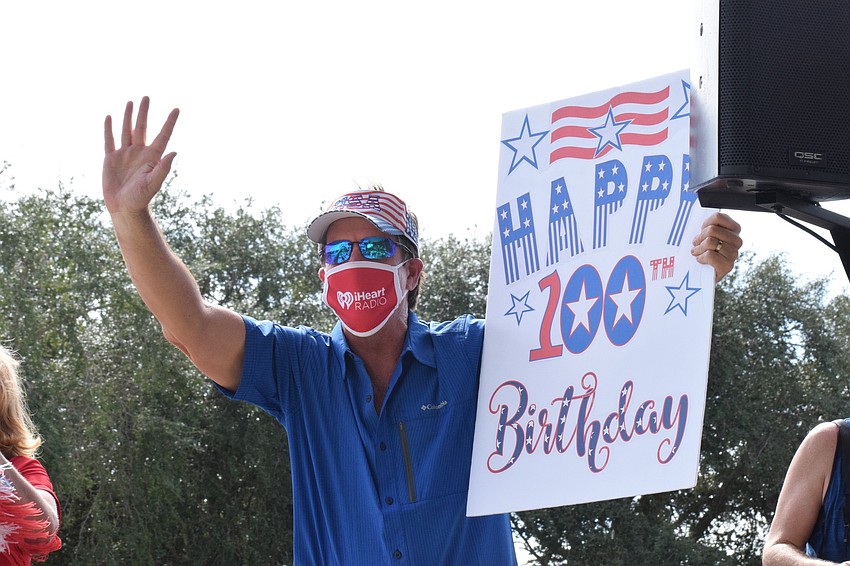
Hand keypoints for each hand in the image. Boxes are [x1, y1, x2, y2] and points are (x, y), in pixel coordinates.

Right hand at [103, 96, 179, 214]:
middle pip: (142, 127)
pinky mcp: (111, 159)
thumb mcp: (154, 183)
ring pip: (126, 130)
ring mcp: (125, 154)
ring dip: (128, 116)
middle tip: (147, 96)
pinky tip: (110, 117)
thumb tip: (174, 152)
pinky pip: (109, 140)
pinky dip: (109, 129)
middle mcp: (140, 152)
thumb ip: (163, 168)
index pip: (163, 135)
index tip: (177, 109)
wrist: (124, 208)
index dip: (169, 122)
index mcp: (153, 157)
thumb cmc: (141, 198)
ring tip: (131, 102)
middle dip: (144, 112)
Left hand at [691, 211, 741, 281]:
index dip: (705, 224)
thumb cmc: (703, 250)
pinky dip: (701, 257)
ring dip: (699, 248)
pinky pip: (711, 255)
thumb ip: (708, 224)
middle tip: (696, 244)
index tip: (702, 231)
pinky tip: (700, 259)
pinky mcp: (728, 266)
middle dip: (700, 237)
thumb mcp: (705, 234)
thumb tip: (698, 216)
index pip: (718, 217)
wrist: (703, 272)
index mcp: (733, 229)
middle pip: (712, 230)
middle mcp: (737, 241)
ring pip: (710, 242)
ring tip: (697, 252)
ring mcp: (734, 254)